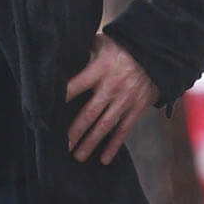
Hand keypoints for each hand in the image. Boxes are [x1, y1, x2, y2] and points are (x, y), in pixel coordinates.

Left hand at [66, 34, 158, 164]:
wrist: (157, 52)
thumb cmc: (122, 46)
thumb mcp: (102, 43)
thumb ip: (83, 52)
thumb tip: (61, 58)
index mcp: (100, 68)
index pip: (75, 86)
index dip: (61, 98)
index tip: (46, 112)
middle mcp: (112, 86)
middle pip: (89, 113)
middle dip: (75, 131)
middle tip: (61, 145)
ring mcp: (125, 99)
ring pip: (105, 125)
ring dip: (90, 143)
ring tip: (77, 157)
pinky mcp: (137, 108)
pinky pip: (124, 130)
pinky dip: (114, 146)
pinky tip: (104, 159)